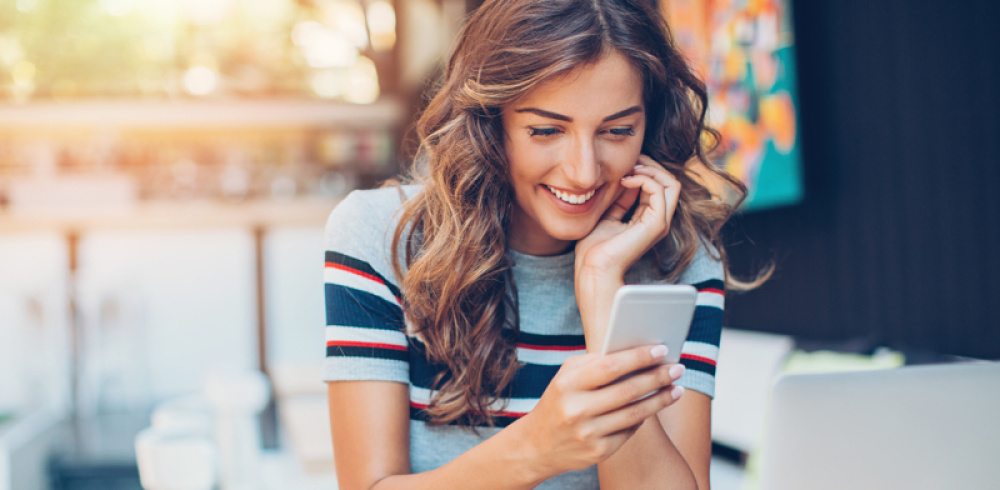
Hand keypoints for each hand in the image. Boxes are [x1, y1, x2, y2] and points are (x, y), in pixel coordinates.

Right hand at [512, 344, 686, 478]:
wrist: (538, 445)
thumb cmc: (559, 400)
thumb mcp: (567, 376)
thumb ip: (595, 362)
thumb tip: (636, 352)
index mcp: (568, 384)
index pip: (610, 367)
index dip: (638, 357)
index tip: (661, 350)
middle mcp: (576, 410)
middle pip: (628, 391)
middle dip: (657, 377)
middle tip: (678, 368)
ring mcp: (588, 434)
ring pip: (635, 414)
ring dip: (661, 400)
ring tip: (677, 388)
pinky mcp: (598, 452)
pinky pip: (630, 430)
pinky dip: (645, 416)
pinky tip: (656, 405)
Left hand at [575, 154, 681, 277]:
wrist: (593, 268)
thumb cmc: (595, 248)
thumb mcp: (608, 215)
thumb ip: (620, 199)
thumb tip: (624, 177)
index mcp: (648, 219)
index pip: (658, 186)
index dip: (645, 170)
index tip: (626, 163)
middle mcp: (658, 220)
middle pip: (670, 182)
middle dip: (651, 165)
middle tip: (631, 161)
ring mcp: (660, 223)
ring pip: (671, 183)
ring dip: (650, 169)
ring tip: (630, 168)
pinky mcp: (656, 224)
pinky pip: (660, 191)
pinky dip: (644, 179)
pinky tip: (626, 180)